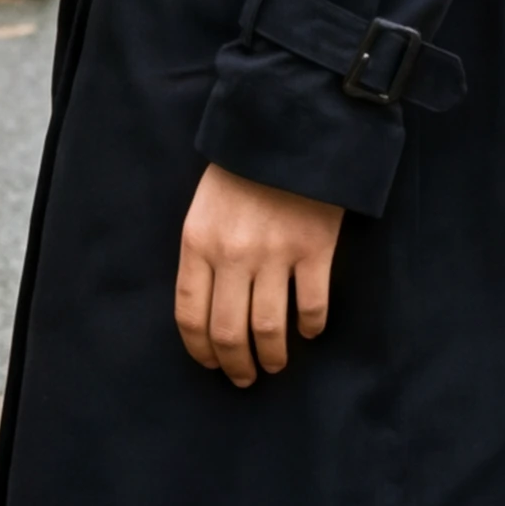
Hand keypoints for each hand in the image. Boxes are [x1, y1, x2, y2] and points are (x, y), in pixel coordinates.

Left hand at [175, 165, 343, 386]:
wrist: (290, 127)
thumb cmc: (243, 168)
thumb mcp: (204, 207)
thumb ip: (203, 253)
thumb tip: (211, 308)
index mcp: (197, 242)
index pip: (190, 314)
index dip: (200, 349)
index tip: (211, 364)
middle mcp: (232, 254)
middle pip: (228, 331)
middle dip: (235, 365)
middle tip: (244, 377)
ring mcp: (275, 253)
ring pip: (269, 328)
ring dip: (272, 356)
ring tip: (276, 364)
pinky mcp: (314, 249)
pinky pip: (311, 306)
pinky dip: (311, 327)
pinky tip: (310, 332)